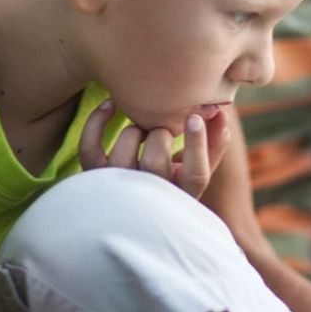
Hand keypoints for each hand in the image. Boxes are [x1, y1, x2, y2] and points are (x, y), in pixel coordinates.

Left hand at [78, 99, 229, 197]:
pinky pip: (90, 147)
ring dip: (134, 131)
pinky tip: (110, 105)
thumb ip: (214, 141)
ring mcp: (118, 189)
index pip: (195, 176)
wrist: (130, 206)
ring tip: (142, 126)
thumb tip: (221, 111)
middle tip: (163, 126)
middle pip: (155, 163)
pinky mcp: (94, 177)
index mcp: (181, 195)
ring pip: (122, 157)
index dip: (197, 145)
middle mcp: (148, 196)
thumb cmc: (173, 179)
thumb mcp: (198, 166)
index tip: (195, 117)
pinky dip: (97, 122)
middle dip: (160, 135)